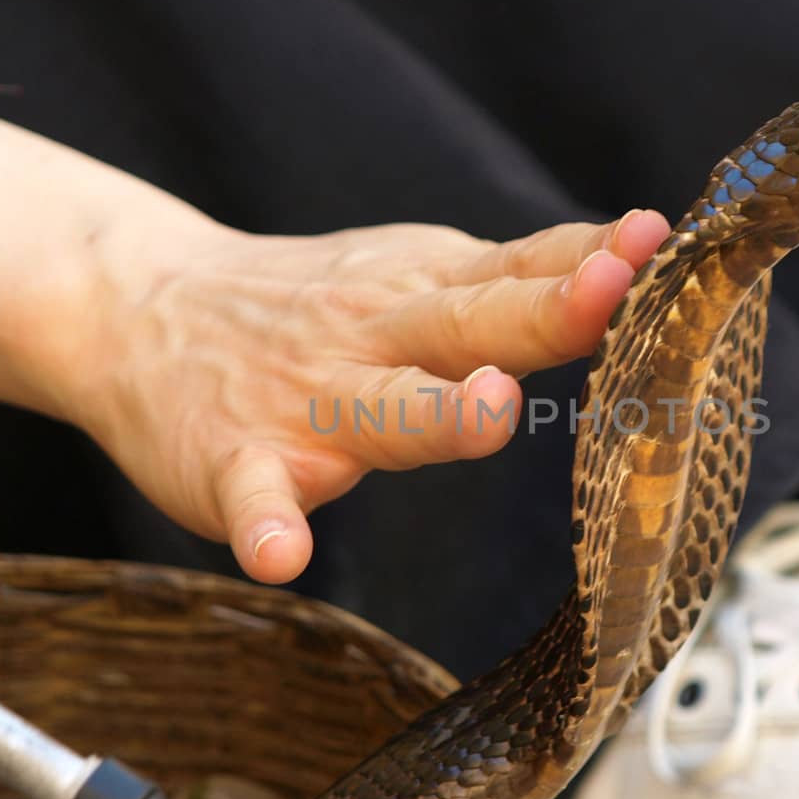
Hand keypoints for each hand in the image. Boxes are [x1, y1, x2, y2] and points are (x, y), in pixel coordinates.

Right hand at [0, 116, 670, 582]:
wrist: (141, 310)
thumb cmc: (315, 304)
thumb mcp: (418, 269)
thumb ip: (524, 274)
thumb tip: (645, 247)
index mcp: (425, 294)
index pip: (522, 274)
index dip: (592, 265)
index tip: (657, 244)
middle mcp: (375, 339)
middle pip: (471, 324)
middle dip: (545, 314)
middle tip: (610, 295)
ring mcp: (305, 403)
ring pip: (382, 410)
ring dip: (438, 412)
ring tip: (487, 408)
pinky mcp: (235, 461)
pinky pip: (253, 499)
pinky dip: (266, 526)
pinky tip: (281, 554)